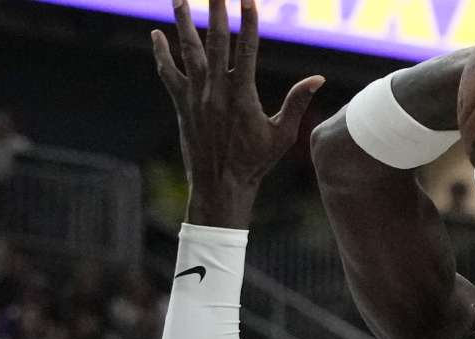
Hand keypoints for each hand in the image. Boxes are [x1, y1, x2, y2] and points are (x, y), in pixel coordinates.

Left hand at [151, 0, 323, 227]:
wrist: (220, 184)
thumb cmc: (255, 162)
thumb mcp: (283, 134)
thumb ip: (296, 103)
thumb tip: (317, 79)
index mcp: (242, 94)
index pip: (247, 49)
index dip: (249, 22)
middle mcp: (216, 89)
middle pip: (216, 40)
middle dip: (217, 10)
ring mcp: (196, 95)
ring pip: (188, 50)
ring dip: (184, 22)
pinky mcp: (181, 103)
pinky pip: (169, 73)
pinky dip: (162, 53)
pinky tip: (156, 34)